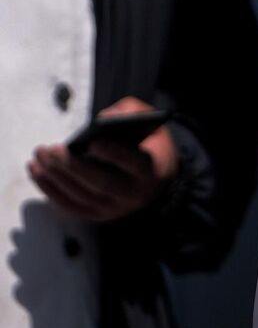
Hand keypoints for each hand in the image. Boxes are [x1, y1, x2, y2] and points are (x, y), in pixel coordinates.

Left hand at [28, 97, 178, 222]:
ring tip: (40, 155)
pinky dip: (49, 189)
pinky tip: (36, 170)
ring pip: (80, 195)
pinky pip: (68, 205)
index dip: (114, 154)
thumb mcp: (149, 123)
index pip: (133, 164)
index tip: (94, 143)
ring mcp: (112, 208)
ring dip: (56, 176)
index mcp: (150, 170)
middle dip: (74, 166)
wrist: (152, 180)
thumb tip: (104, 118)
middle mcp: (132, 194)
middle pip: (101, 183)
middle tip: (53, 149)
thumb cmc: (146, 145)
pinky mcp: (94, 214)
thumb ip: (130, 113)